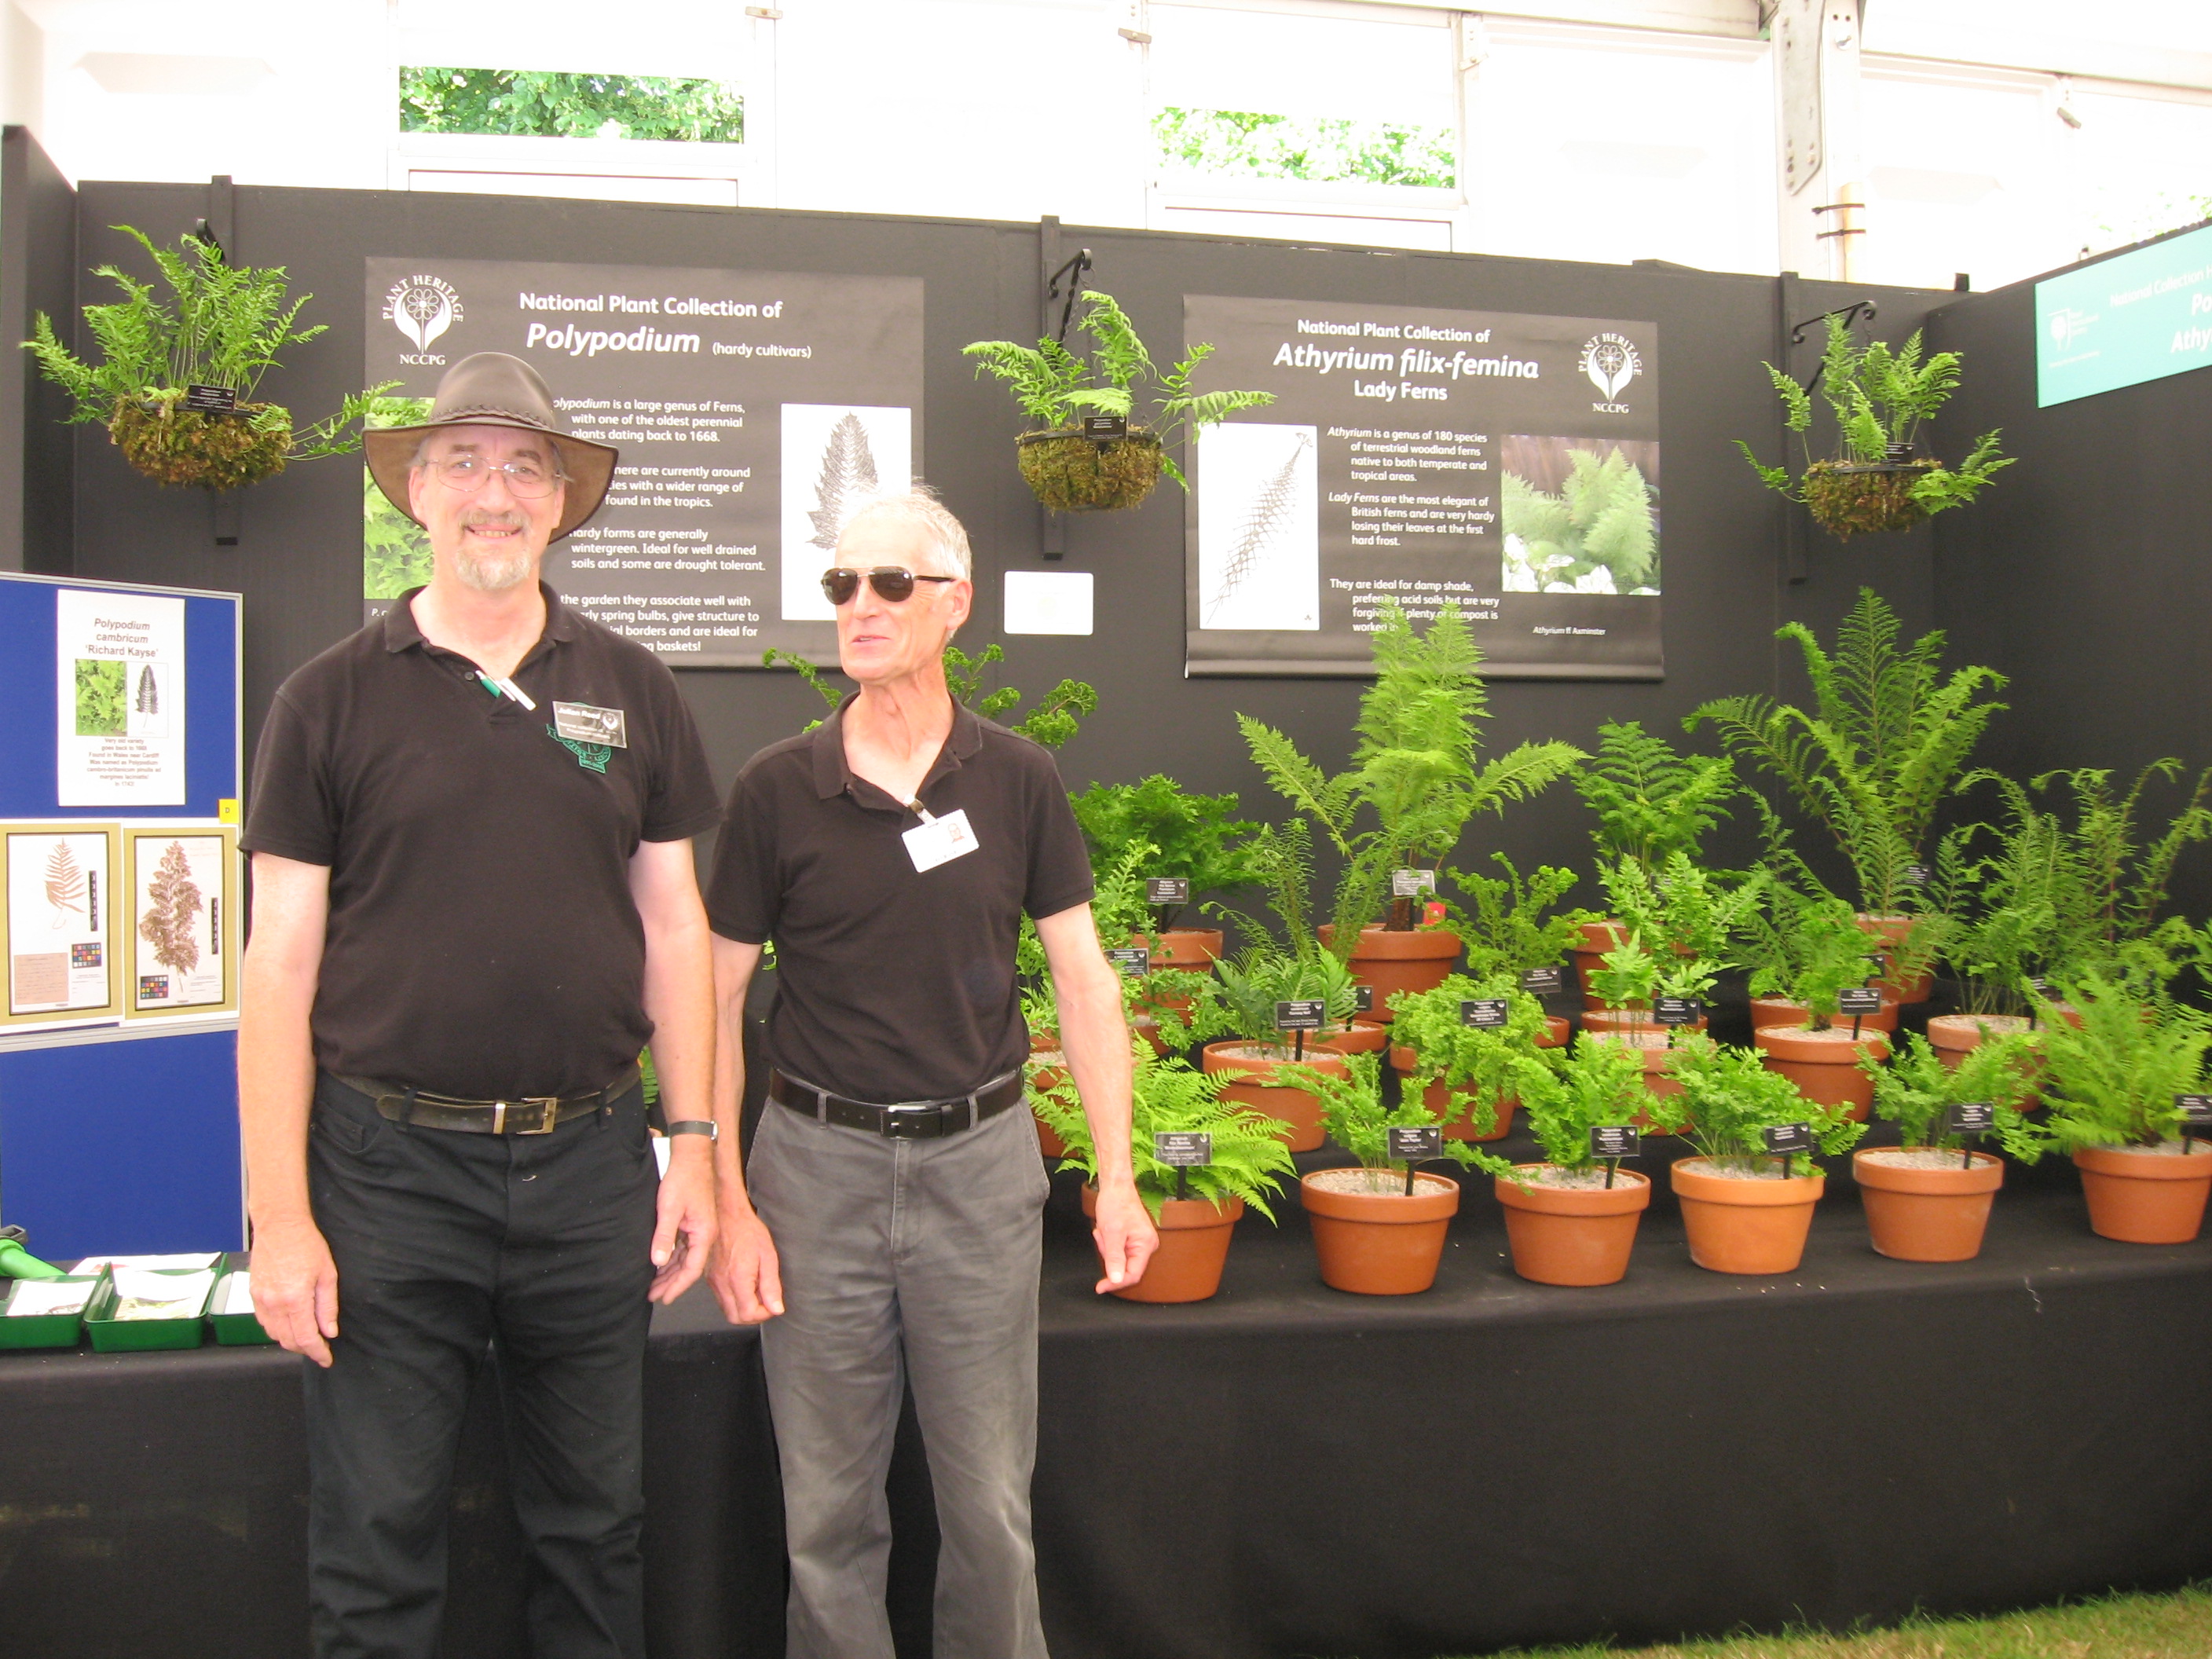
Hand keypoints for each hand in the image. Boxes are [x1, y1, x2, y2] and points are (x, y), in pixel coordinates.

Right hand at [250, 1217, 339, 1366]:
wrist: (279, 1226)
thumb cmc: (307, 1245)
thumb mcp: (327, 1274)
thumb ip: (327, 1306)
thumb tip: (329, 1331)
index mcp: (295, 1299)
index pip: (305, 1338)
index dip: (317, 1352)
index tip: (326, 1359)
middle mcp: (274, 1304)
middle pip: (288, 1341)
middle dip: (305, 1349)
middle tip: (320, 1348)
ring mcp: (261, 1300)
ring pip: (274, 1334)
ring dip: (290, 1341)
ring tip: (306, 1337)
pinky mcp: (253, 1294)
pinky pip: (263, 1322)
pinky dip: (276, 1329)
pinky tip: (288, 1324)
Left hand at [648, 1145, 716, 1303]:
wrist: (692, 1157)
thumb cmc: (683, 1180)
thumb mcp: (669, 1209)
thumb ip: (664, 1237)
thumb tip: (658, 1262)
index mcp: (704, 1234)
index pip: (692, 1269)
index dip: (677, 1286)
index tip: (664, 1298)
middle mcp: (704, 1235)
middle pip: (688, 1267)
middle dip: (671, 1283)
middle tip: (653, 1296)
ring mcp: (699, 1229)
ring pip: (684, 1258)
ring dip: (670, 1273)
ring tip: (653, 1286)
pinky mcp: (692, 1223)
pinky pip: (683, 1248)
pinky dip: (671, 1259)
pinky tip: (660, 1266)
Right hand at [707, 1206, 784, 1324]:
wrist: (726, 1214)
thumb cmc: (747, 1230)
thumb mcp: (768, 1255)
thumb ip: (771, 1285)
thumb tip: (776, 1308)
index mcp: (737, 1278)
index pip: (748, 1314)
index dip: (765, 1314)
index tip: (773, 1304)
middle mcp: (722, 1283)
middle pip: (736, 1318)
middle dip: (754, 1316)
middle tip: (766, 1302)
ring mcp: (713, 1282)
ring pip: (727, 1311)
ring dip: (744, 1309)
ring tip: (757, 1291)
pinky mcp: (710, 1278)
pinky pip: (722, 1300)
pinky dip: (735, 1301)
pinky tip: (746, 1286)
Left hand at [1089, 1181, 1157, 1294]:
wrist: (1116, 1186)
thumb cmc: (1116, 1204)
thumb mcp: (1111, 1233)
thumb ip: (1114, 1259)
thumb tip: (1116, 1280)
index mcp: (1146, 1244)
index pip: (1133, 1275)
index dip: (1116, 1283)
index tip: (1100, 1287)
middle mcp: (1147, 1244)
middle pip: (1126, 1267)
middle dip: (1109, 1256)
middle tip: (1101, 1238)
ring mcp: (1141, 1241)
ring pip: (1120, 1258)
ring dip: (1107, 1248)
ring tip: (1103, 1230)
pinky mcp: (1134, 1238)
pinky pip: (1119, 1249)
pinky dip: (1109, 1243)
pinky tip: (1105, 1230)